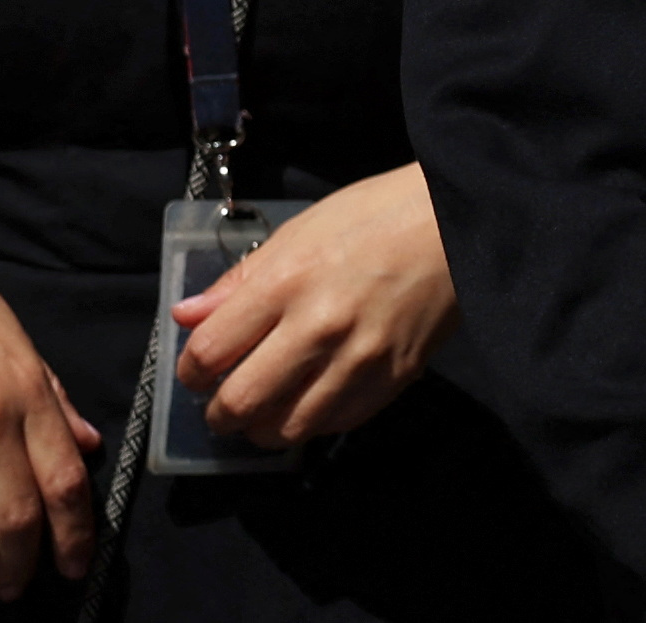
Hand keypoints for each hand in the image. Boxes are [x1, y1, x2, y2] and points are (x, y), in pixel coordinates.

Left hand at [170, 165, 456, 448]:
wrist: (457, 223)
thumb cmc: (377, 216)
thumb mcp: (299, 231)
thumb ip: (240, 280)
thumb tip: (189, 316)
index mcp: (288, 281)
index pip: (210, 352)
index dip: (189, 370)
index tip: (196, 369)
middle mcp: (320, 327)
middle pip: (240, 403)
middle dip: (218, 412)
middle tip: (221, 403)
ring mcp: (360, 360)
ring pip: (285, 429)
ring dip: (262, 427)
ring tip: (264, 409)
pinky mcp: (394, 380)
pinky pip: (335, 425)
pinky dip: (311, 422)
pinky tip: (308, 401)